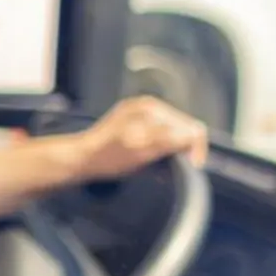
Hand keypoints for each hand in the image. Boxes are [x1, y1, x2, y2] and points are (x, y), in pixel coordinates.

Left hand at [74, 96, 207, 181]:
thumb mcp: (140, 150)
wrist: (80, 159)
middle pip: (184, 128)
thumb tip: (192, 134)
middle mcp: (147, 107)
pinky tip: (153, 160)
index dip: (196, 148)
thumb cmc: (105, 156)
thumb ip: (167, 139)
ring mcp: (141, 115)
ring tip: (162, 165)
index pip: (191, 126)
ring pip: (173, 133)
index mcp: (151, 109)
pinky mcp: (135, 125)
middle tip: (176, 168)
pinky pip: (161, 135)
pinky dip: (163, 148)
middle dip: (184, 148)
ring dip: (174, 149)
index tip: (192, 167)